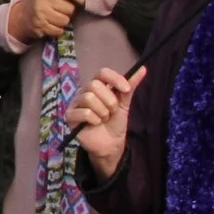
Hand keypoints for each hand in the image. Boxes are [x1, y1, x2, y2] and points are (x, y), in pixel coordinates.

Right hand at [10, 0, 85, 42]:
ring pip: (65, 21)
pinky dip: (58, 30)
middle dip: (70, 12)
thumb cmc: (46, 0)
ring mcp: (41, 12)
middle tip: (64, 10)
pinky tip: (52, 25)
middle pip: (70, 8)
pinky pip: (59, 30)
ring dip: (65, 22)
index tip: (84, 1)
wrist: (25, 14)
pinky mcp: (40, 25)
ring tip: (58, 17)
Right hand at [65, 65, 141, 179]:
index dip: (115, 79)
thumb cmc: (115, 123)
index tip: (127, 90)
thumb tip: (143, 68)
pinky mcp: (70, 116)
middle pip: (94, 85)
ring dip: (102, 112)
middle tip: (112, 111)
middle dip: (109, 101)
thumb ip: (130, 86)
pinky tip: (95, 124)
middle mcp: (84, 92)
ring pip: (89, 98)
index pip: (102, 73)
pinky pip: (85, 112)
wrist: (111, 144)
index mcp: (97, 86)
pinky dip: (95, 120)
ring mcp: (76, 103)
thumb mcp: (124, 104)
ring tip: (103, 119)